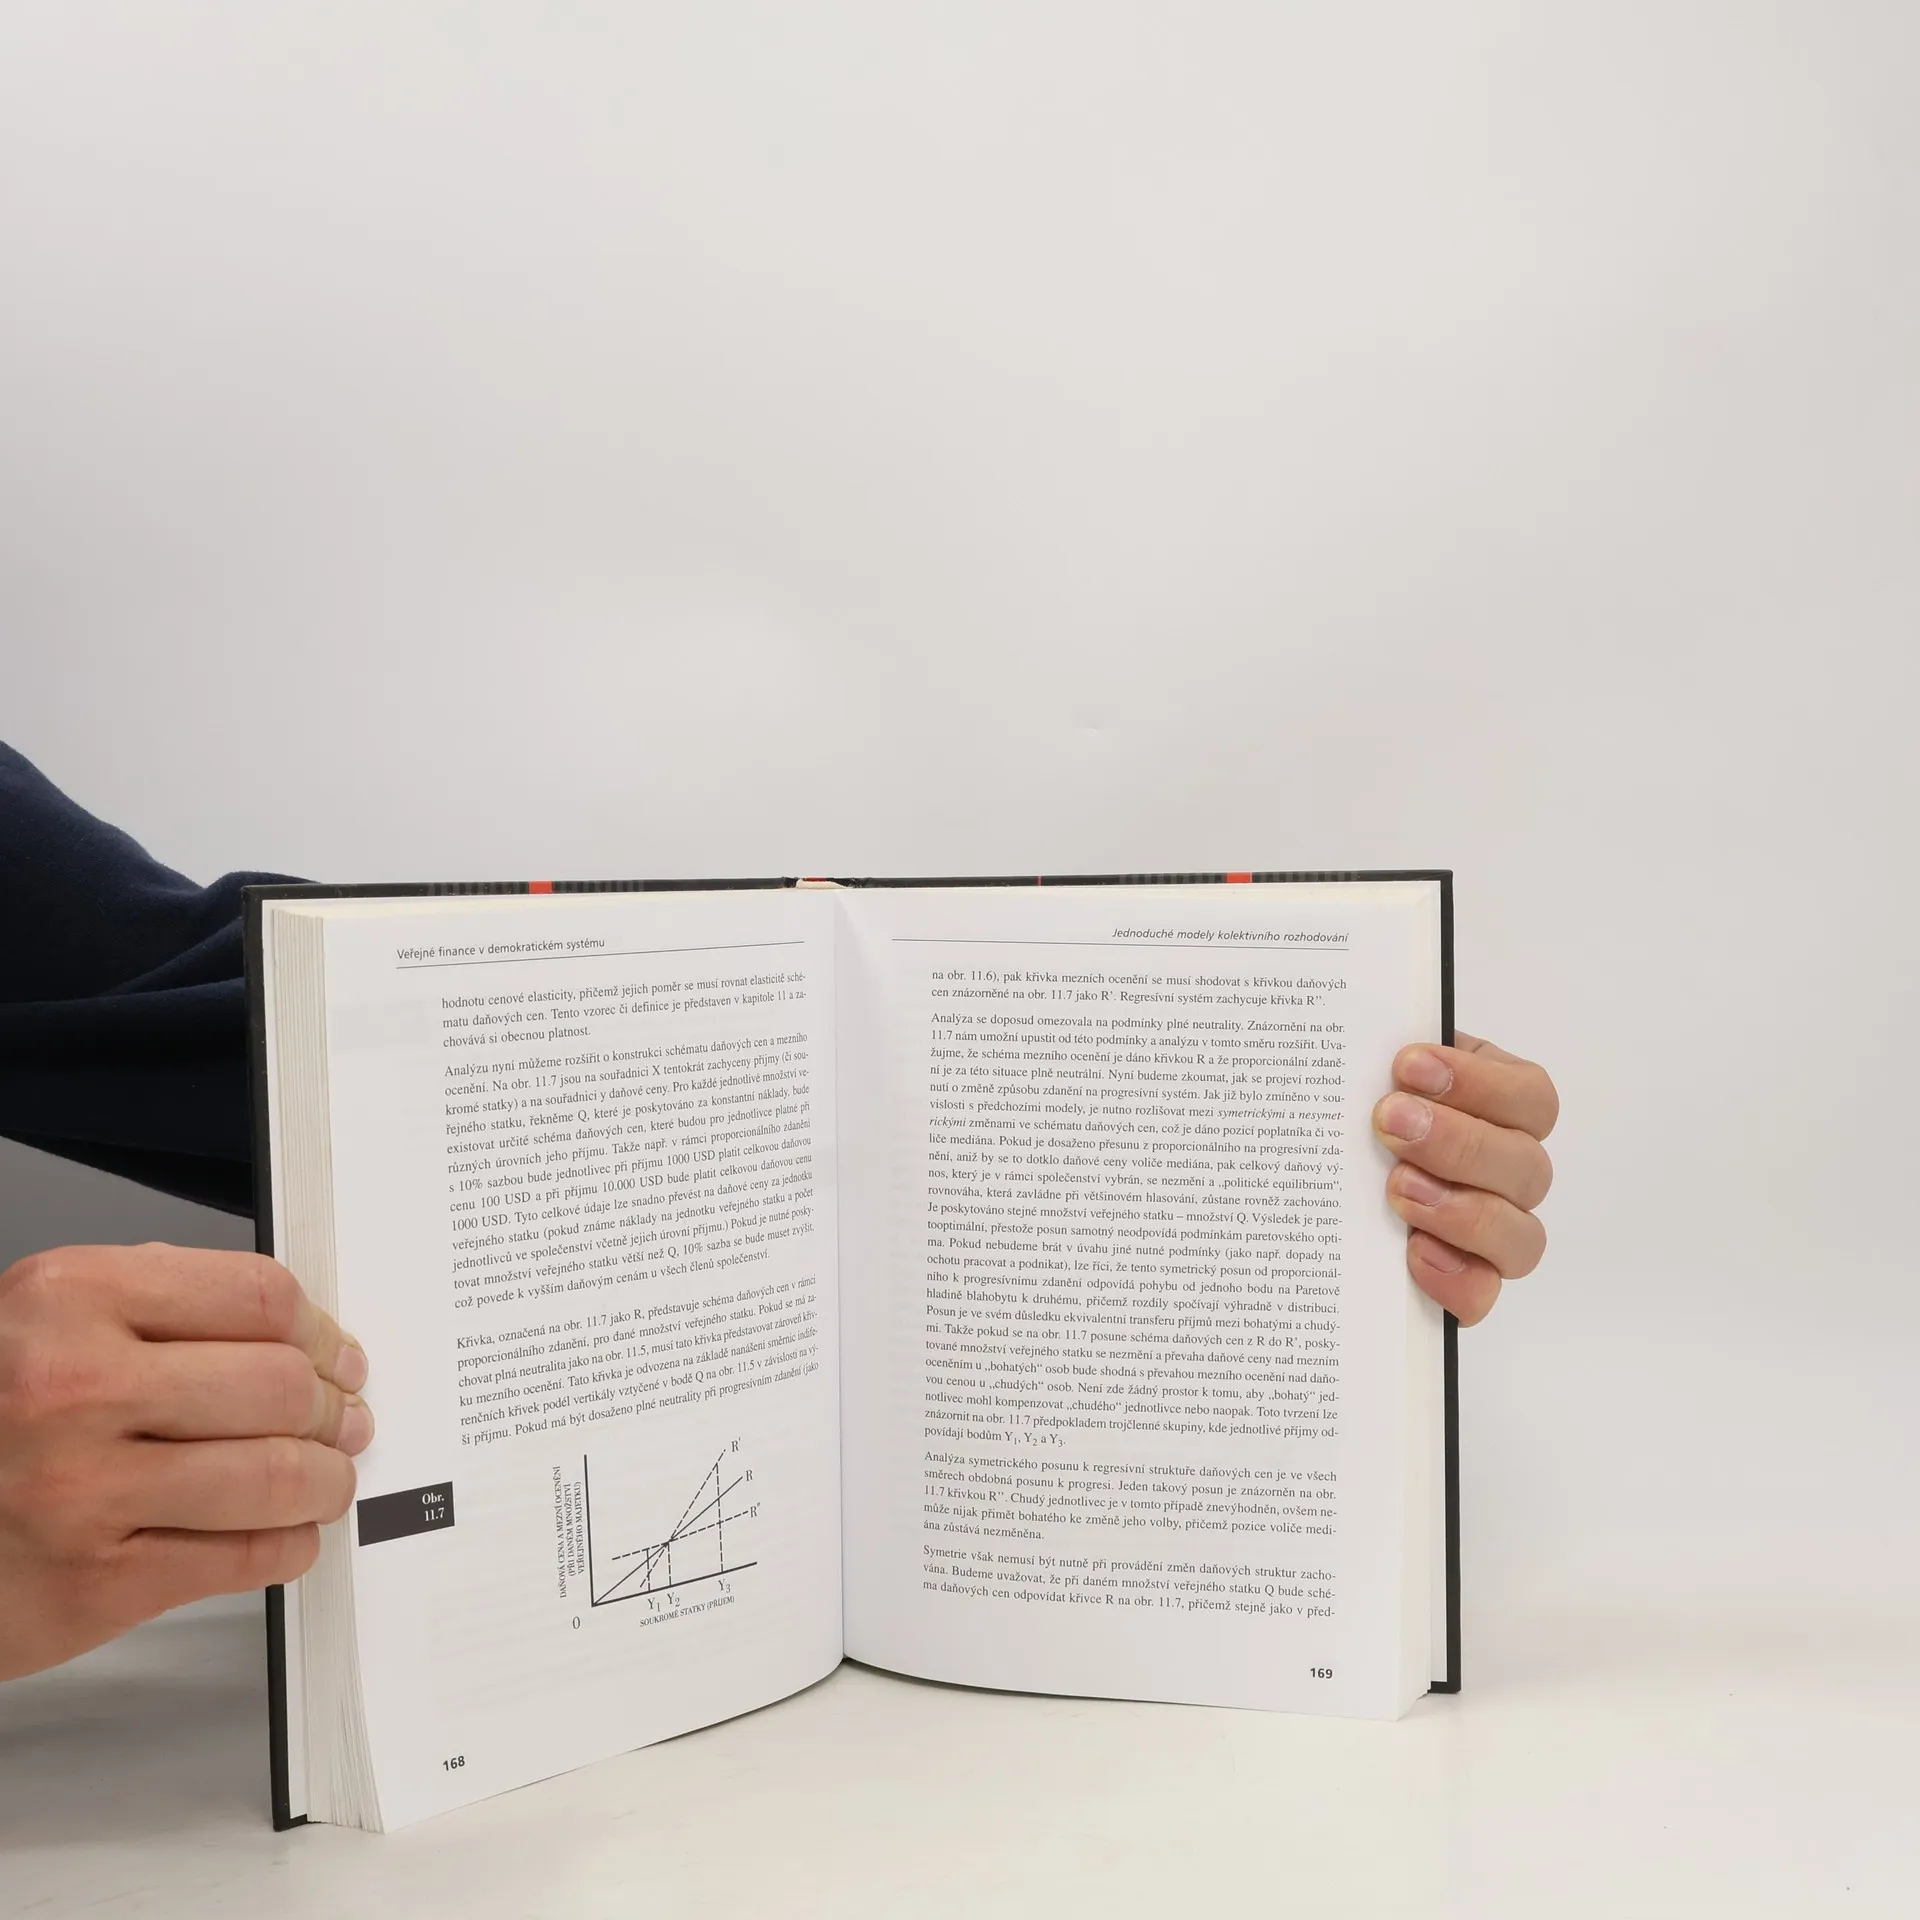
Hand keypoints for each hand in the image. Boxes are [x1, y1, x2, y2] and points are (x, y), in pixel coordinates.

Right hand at [0, 1244, 370, 1681]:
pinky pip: (241, 1559)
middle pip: (279, 1387)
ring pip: (276, 1477)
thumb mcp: (39, 1320)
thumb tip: (288, 1326)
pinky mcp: (93, 1584)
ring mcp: (82, 1491)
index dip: (318, 1330)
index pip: (258, 1298)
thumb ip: (155, 1303)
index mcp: (71, 1300)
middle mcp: (74, 1388)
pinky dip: (287, 1546)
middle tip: (342, 1420)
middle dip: (331, 1409)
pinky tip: (284, 1534)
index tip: (335, 1353)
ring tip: (324, 1478)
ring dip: (324, 1481)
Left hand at [1373, 1033, 1557, 1325]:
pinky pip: (1483, 1294)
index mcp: (1498, 1105)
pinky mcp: (1466, 1281)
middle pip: (1526, 1166)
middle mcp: (1508, 1170)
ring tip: (1397, 1190)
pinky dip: (1457, 1279)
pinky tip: (1413, 1254)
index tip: (1409, 1065)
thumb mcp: (1367, 1066)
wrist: (1323, 1160)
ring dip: (1462, 1211)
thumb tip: (1363, 1029)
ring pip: (1521, 1236)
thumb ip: (1378, 1051)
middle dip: (1458, 1142)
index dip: (1479, 1082)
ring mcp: (1494, 1231)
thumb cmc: (1354, 1106)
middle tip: (1391, 1122)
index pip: (1528, 1096)